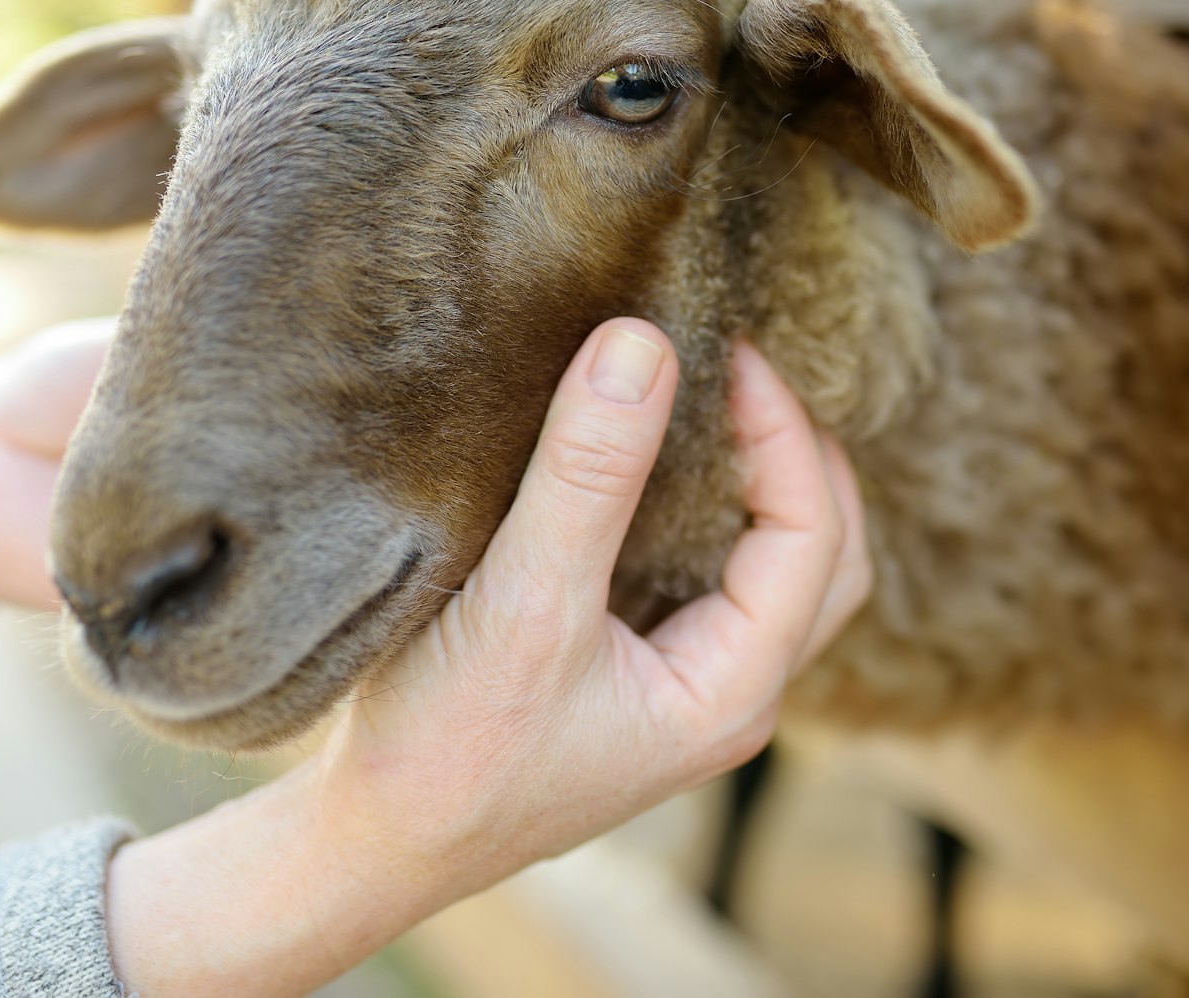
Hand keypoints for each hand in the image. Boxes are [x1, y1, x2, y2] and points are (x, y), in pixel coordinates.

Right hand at [105, 319, 870, 996]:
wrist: (365, 845)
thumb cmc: (445, 752)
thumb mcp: (524, 602)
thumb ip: (588, 477)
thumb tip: (642, 343)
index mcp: (731, 692)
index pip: (811, 533)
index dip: (784, 430)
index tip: (730, 349)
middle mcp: (727, 695)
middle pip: (822, 557)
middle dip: (800, 456)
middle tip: (742, 367)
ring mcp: (682, 690)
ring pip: (769, 571)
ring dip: (758, 485)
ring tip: (708, 397)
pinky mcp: (633, 677)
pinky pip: (705, 578)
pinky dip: (704, 511)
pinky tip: (647, 459)